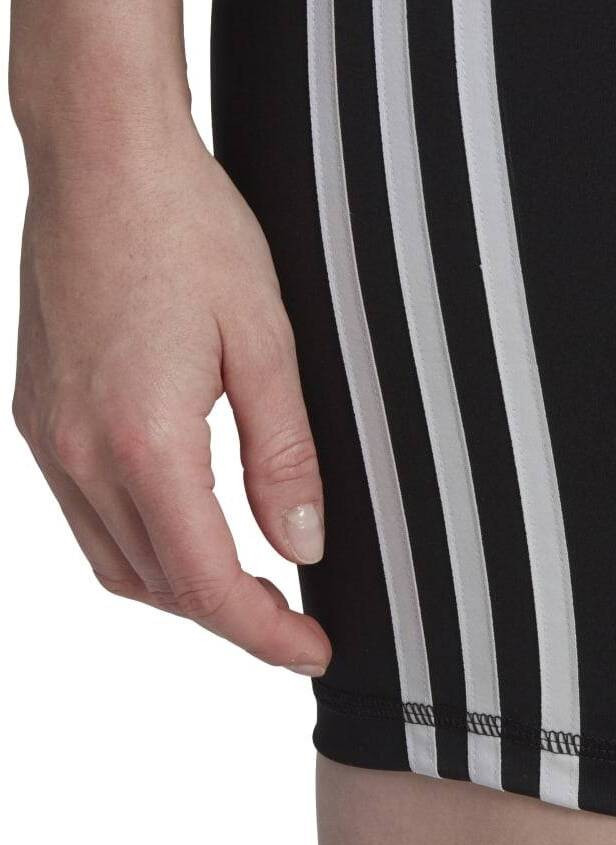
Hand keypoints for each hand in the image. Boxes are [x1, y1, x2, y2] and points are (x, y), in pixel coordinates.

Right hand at [12, 128, 331, 675]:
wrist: (103, 157)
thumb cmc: (188, 232)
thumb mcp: (266, 344)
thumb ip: (284, 456)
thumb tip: (300, 544)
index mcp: (143, 442)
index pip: (209, 583)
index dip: (266, 634)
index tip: (313, 652)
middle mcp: (79, 453)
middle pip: (161, 587)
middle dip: (232, 620)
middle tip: (293, 625)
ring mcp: (47, 437)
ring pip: (118, 564)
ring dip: (186, 592)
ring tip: (250, 589)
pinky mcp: (38, 416)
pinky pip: (89, 519)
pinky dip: (144, 550)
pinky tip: (187, 533)